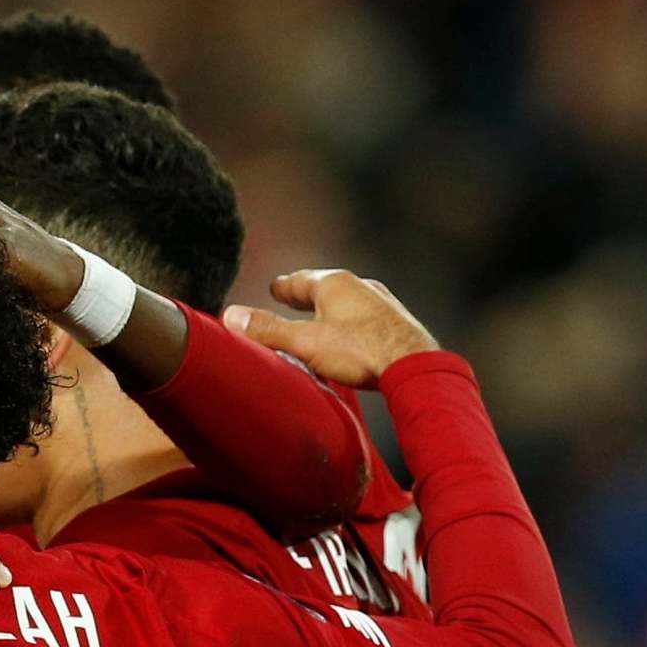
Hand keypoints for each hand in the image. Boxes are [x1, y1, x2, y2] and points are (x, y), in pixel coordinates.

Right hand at [223, 270, 438, 389]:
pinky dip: (351, 322)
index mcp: (334, 285)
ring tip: (320, 318)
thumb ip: (268, 330)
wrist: (414, 366)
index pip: (301, 280)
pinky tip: (351, 337)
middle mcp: (360, 287)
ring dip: (331, 309)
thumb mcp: (305, 342)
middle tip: (292, 296)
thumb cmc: (361, 351)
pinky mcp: (396, 323)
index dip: (285, 286)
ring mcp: (381, 304)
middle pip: (326, 288)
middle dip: (307, 294)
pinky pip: (365, 318)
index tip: (275, 287)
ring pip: (348, 302)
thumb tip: (232, 316)